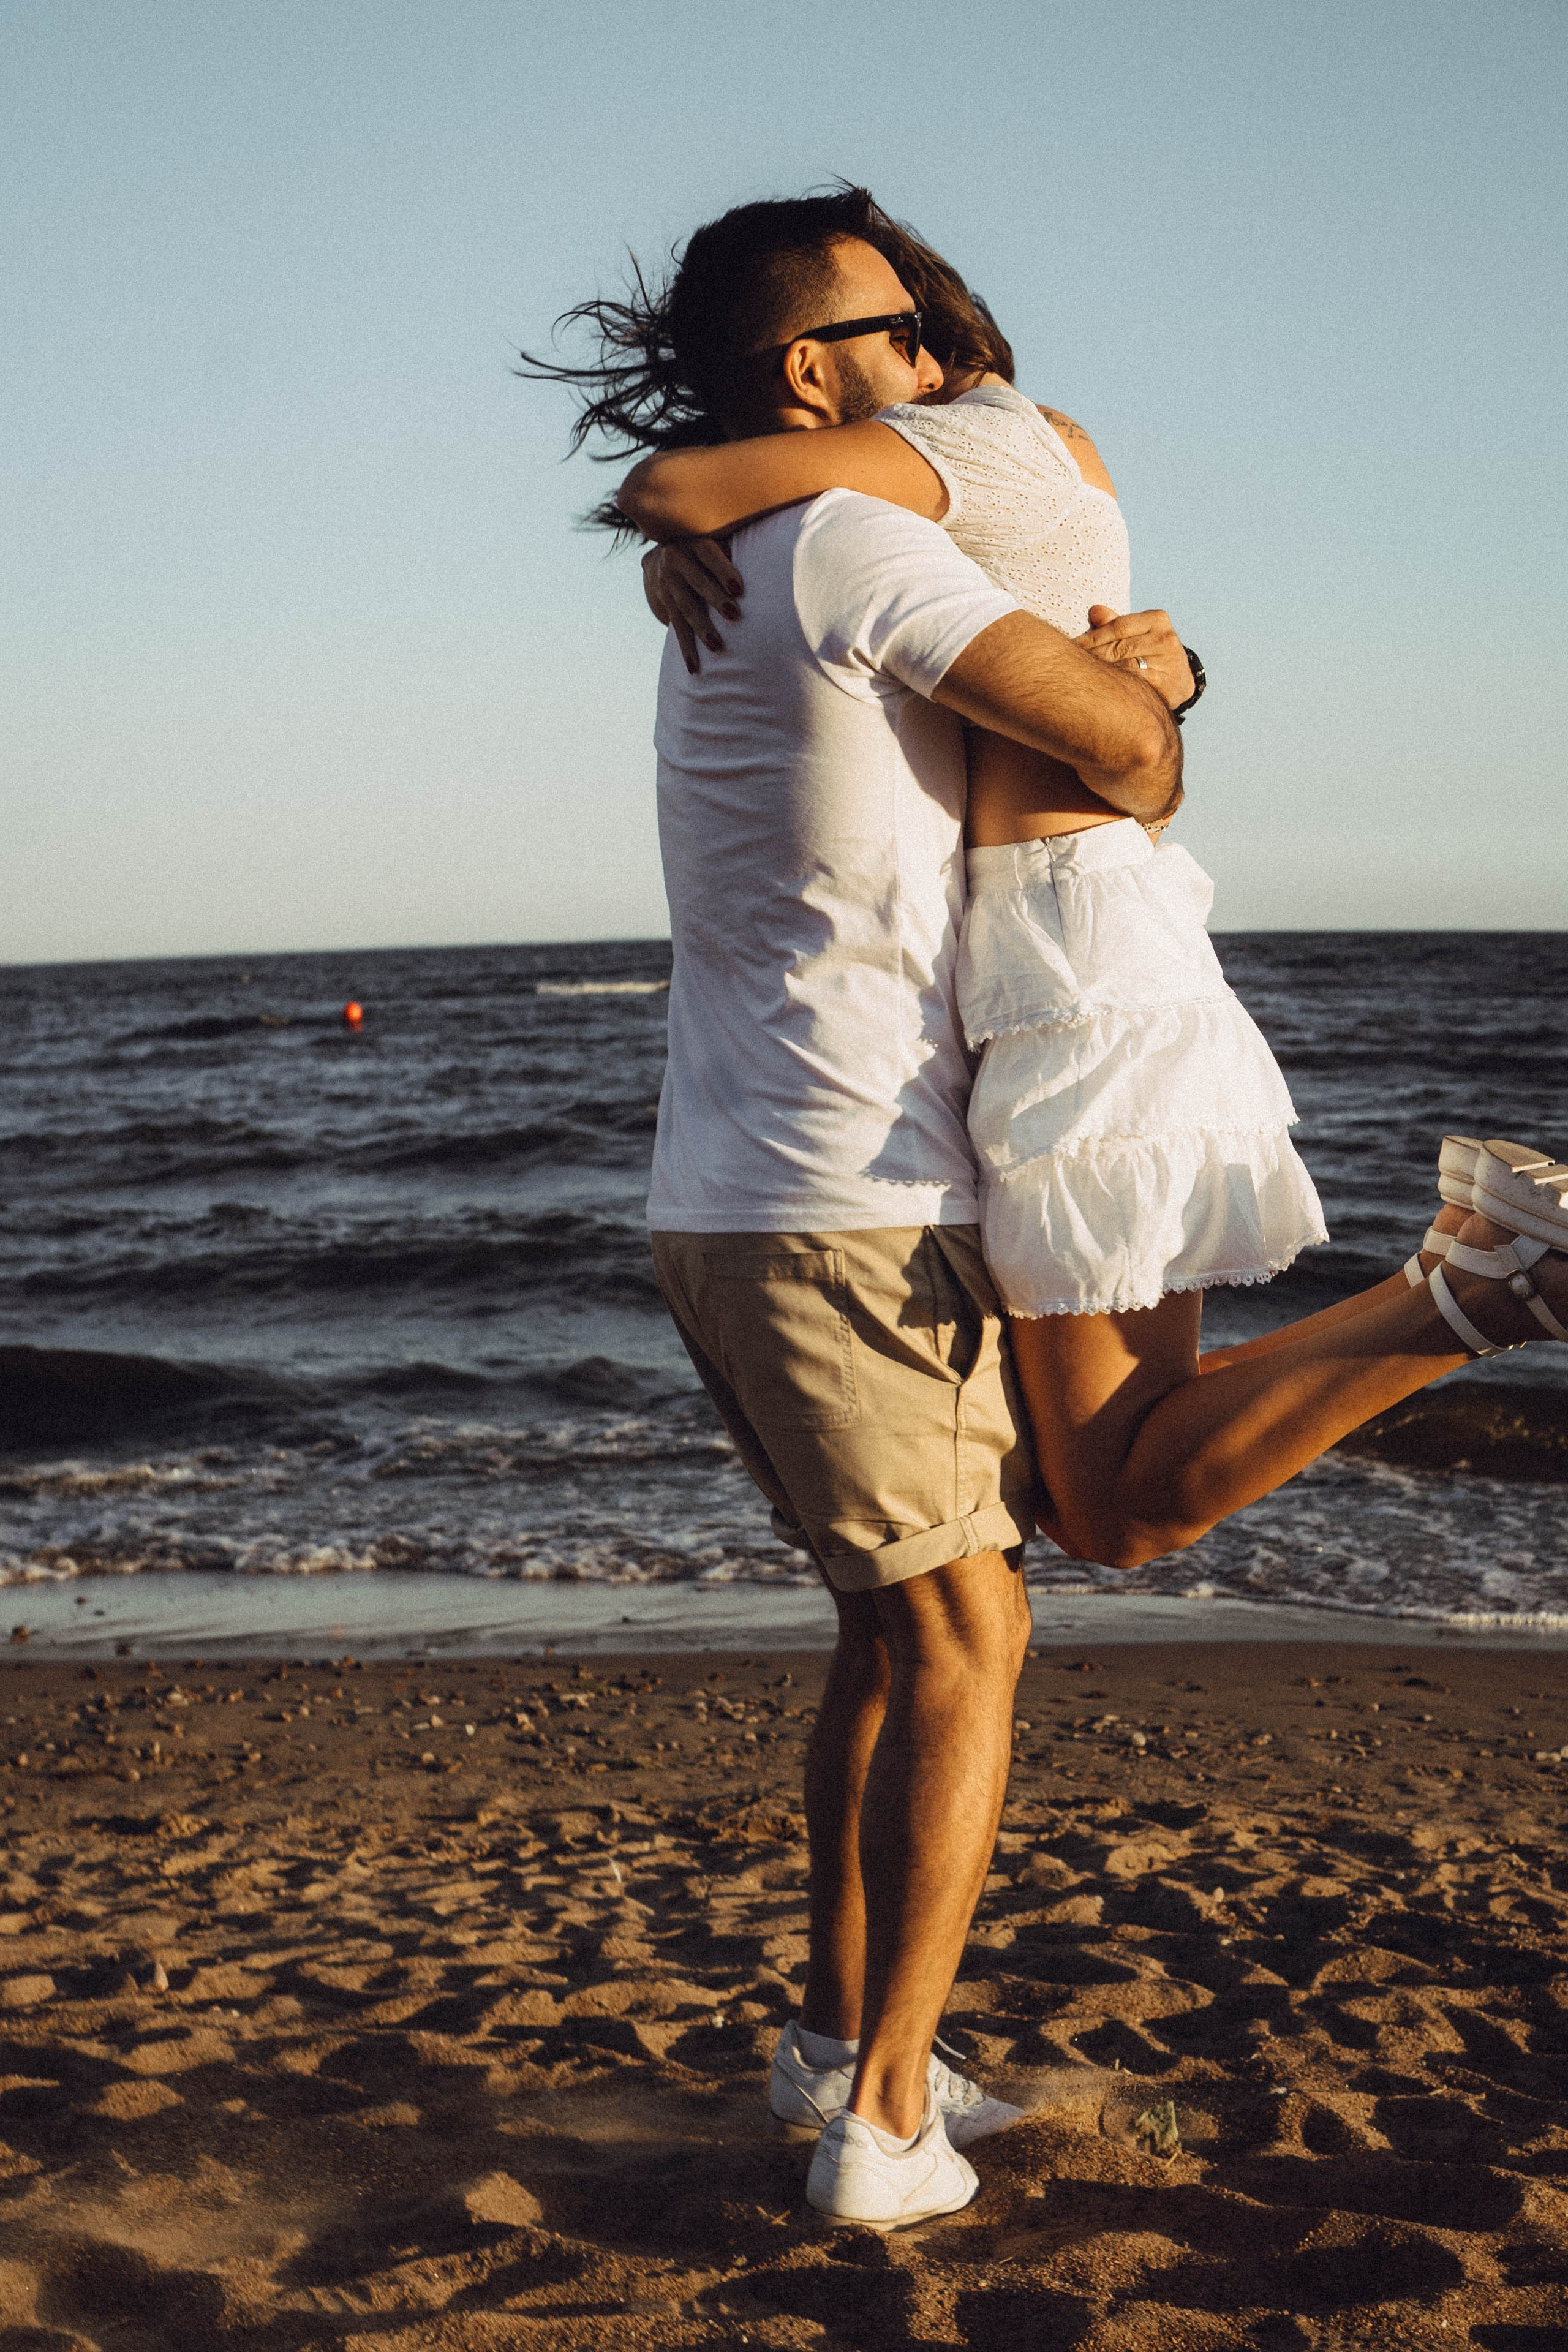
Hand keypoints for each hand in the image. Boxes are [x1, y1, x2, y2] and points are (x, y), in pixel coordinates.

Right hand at [640, 538, 743, 674]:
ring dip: (702, 628)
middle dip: (715, 599)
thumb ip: (733, 548)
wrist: (664, 554)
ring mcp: (668, 584)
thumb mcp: (716, 541)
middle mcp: (676, 560)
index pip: (708, 554)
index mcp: (693, 543)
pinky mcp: (665, 605)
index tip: (739, 588)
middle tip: (734, 615)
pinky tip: (694, 667)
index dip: (723, 570)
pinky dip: (687, 649)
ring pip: (686, 608)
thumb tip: (764, 556)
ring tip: (717, 646)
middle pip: (698, 582)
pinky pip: (677, 628)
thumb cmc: (708, 550)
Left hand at [1076, 605, 1193, 710]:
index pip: (1117, 627)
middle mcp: (1164, 638)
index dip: (1092, 637)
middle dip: (1092, 656)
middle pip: (1118, 647)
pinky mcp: (1166, 684)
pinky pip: (1132, 684)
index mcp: (1157, 619)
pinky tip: (1098, 689)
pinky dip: (1114, 686)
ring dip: (1099, 672)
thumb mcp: (1138, 633)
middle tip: (1069, 664)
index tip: (1072, 646)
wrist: (1180, 680)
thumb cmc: (1151, 652)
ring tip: (1078, 676)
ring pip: (1123, 667)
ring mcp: (1167, 662)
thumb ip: (1116, 623)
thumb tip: (1094, 611)